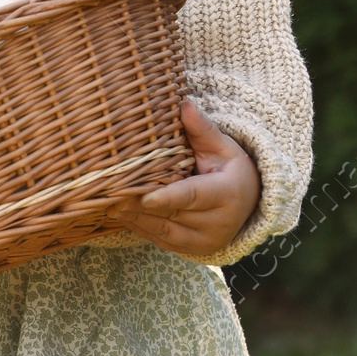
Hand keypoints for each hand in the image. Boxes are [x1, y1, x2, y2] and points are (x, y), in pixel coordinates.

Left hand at [124, 101, 259, 258]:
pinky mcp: (190, 250)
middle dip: (140, 207)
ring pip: (163, 232)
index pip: (193, 196)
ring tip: (107, 204)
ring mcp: (204, 241)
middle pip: (172, 215)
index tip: (143, 196)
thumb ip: (202, 129)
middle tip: (110, 194)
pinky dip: (139, 228)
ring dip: (134, 219)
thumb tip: (184, 105)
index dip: (167, 197)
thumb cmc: (231, 170)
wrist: (249, 203)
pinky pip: (160, 241)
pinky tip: (119, 215)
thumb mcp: (223, 147)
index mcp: (227, 194)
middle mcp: (218, 223)